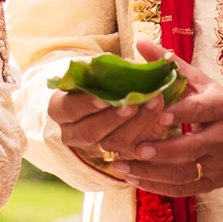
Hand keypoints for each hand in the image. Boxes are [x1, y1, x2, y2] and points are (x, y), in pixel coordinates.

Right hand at [50, 46, 173, 169]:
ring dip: (137, 124)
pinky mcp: (116, 156)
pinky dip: (149, 133)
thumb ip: (106, 68)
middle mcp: (72, 133)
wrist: (97, 101)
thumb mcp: (92, 72)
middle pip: (90, 132)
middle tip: (133, 104)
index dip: (86, 105)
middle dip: (114, 118)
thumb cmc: (95, 80)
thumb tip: (132, 65)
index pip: (69, 109)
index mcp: (59, 110)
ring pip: (113, 145)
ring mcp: (93, 148)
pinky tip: (162, 117)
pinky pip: (133, 150)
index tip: (105, 98)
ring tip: (153, 104)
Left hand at [111, 55, 222, 196]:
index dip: (182, 113)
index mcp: (221, 106)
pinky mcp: (216, 181)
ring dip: (152, 173)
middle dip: (162, 150)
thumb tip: (139, 42)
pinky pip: (186, 189)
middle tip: (134, 149)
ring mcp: (221, 162)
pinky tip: (135, 180)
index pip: (201, 110)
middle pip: (192, 147)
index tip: (159, 116)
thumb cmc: (219, 104)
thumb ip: (171, 65)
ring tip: (124, 167)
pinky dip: (159, 187)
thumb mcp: (202, 82)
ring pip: (186, 172)